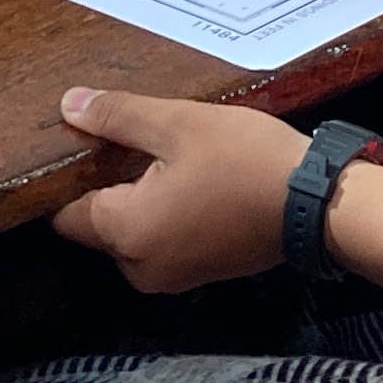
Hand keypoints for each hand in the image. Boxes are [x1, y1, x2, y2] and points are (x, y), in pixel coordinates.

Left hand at [52, 87, 307, 292]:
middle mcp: (139, 267)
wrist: (317, 205)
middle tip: (133, 140)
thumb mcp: (178, 124)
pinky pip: (161, 242)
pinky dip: (165, 215)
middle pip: (97, 225)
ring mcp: (172, 276)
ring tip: (166, 155)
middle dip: (106, 186)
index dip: (68, 177)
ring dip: (138, 200)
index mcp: (125, 232)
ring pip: (130, 234)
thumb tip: (68, 106)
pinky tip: (190, 179)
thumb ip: (118, 116)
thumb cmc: (244, 160)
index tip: (84, 143)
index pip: (66, 214)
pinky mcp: (199, 273)